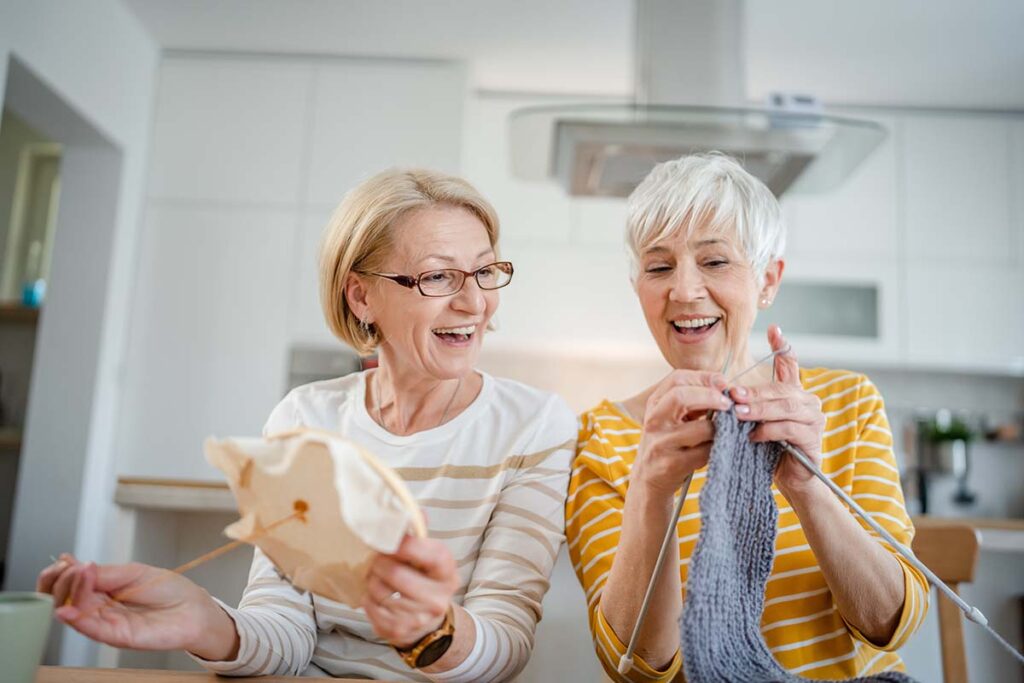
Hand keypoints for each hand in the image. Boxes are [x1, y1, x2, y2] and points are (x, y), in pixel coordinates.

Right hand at [36, 554, 236, 659]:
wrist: (194, 609)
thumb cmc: (170, 590)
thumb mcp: (134, 572)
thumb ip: (105, 573)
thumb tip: (77, 568)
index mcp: (103, 588)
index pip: (72, 583)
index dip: (61, 573)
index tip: (62, 561)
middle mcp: (100, 606)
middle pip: (66, 598)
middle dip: (58, 582)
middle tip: (64, 569)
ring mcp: (106, 622)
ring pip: (74, 612)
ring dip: (68, 594)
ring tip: (75, 575)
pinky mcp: (116, 636)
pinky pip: (91, 629)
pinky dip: (76, 619)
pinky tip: (68, 607)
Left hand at [362, 536, 459, 648]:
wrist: (427, 620)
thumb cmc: (423, 579)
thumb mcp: (428, 555)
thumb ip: (418, 532)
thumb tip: (412, 509)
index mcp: (447, 572)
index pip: (430, 555)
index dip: (406, 545)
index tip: (390, 540)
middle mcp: (437, 598)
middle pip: (397, 574)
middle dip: (380, 563)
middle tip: (377, 558)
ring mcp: (419, 618)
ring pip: (380, 591)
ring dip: (372, 580)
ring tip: (376, 576)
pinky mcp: (399, 631)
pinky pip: (372, 607)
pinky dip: (368, 598)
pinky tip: (375, 594)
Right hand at [632, 370, 732, 498]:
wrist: (649, 479)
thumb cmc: (668, 443)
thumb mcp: (671, 417)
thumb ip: (692, 401)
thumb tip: (724, 388)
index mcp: (655, 403)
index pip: (677, 379)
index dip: (703, 377)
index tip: (724, 382)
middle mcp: (654, 421)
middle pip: (681, 396)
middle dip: (711, 396)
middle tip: (729, 404)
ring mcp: (661, 443)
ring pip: (701, 428)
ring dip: (720, 428)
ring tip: (725, 431)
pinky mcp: (672, 464)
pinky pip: (705, 452)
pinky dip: (717, 448)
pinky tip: (718, 448)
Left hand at [729, 325, 824, 494]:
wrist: (790, 480)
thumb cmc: (770, 449)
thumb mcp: (757, 422)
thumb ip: (750, 405)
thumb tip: (729, 393)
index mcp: (793, 393)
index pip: (790, 364)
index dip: (783, 346)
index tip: (774, 328)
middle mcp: (808, 402)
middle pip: (781, 390)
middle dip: (755, 392)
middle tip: (733, 395)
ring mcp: (814, 420)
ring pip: (785, 408)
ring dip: (760, 410)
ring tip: (740, 414)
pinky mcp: (813, 439)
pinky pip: (789, 430)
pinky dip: (769, 431)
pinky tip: (754, 436)